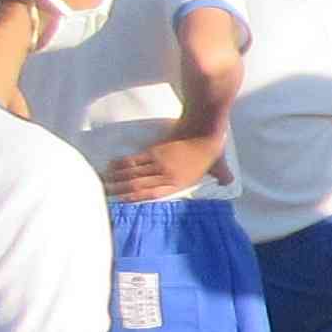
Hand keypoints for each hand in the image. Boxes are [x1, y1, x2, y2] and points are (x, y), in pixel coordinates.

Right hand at [102, 131, 221, 201]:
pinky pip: (133, 160)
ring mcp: (158, 163)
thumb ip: (221, 176)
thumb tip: (229, 182)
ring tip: (102, 183)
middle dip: (119, 191)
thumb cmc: (211, 148)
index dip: (133, 199)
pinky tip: (111, 167)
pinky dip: (120, 164)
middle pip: (137, 186)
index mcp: (179, 183)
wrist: (204, 128)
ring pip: (132, 174)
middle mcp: (166, 176)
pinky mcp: (154, 150)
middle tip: (104, 194)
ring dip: (115, 179)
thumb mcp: (218, 165)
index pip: (151, 195)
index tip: (120, 202)